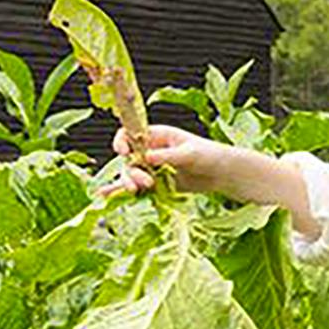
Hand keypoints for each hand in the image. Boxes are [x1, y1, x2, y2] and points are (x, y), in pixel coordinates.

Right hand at [102, 125, 236, 195]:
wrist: (222, 174)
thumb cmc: (210, 155)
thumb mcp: (190, 153)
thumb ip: (168, 156)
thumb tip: (147, 157)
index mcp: (158, 135)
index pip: (131, 133)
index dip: (122, 141)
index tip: (123, 152)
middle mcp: (150, 150)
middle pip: (128, 158)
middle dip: (131, 171)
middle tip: (145, 183)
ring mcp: (152, 167)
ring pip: (131, 173)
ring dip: (130, 182)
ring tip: (138, 191)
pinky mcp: (156, 183)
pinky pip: (136, 186)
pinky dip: (121, 190)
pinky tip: (106, 195)